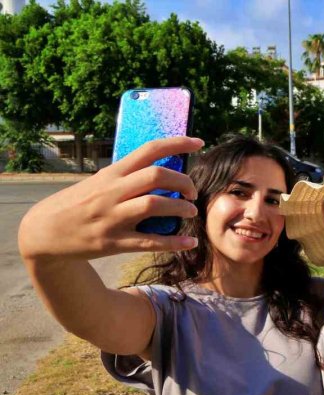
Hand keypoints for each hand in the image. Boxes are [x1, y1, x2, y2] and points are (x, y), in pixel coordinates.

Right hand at [18, 136, 203, 261]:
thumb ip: (126, 177)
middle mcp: (112, 192)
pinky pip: (150, 242)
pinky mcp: (113, 242)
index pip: (148, 150)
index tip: (199, 143)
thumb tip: (162, 171)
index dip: (177, 143)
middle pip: (156, 176)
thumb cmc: (77, 204)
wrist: (44, 232)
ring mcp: (112, 217)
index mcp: (111, 173)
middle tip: (193, 191)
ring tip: (191, 211)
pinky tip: (190, 242)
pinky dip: (174, 242)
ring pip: (154, 205)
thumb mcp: (98, 182)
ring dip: (180, 208)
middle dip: (183, 181)